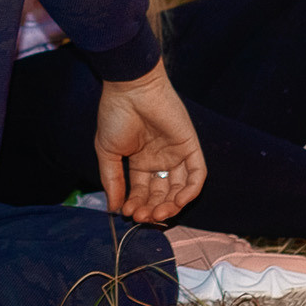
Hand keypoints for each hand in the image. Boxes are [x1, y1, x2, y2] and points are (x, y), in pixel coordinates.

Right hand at [94, 64, 205, 221]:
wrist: (130, 89)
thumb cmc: (115, 115)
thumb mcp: (108, 153)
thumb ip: (112, 181)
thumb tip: (113, 209)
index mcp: (140, 161)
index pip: (143, 191)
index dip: (136, 204)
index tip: (127, 213)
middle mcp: (160, 159)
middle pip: (161, 193)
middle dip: (152, 208)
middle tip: (141, 216)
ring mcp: (176, 153)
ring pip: (180, 188)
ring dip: (170, 205)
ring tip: (155, 213)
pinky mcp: (190, 146)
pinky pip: (197, 174)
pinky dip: (190, 191)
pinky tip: (176, 202)